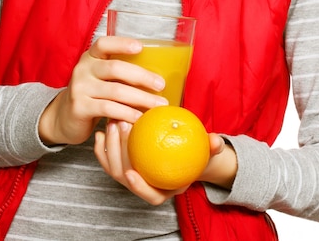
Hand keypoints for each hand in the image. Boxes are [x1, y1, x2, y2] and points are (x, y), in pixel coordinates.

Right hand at [38, 35, 167, 145]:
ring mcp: (80, 88)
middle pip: (115, 68)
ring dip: (141, 98)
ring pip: (116, 91)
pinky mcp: (80, 107)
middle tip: (160, 85)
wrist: (64, 118)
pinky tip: (140, 118)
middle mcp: (83, 69)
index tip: (140, 47)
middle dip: (142, 76)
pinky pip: (109, 109)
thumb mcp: (100, 78)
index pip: (103, 44)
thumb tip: (155, 75)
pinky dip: (128, 113)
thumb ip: (118, 73)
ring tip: (158, 106)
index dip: (121, 43)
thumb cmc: (91, 95)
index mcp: (90, 57)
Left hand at [94, 119, 231, 204]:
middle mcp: (146, 186)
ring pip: (114, 168)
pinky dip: (102, 147)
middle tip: (121, 126)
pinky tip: (101, 130)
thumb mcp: (207, 150)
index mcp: (166, 189)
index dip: (139, 188)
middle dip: (119, 155)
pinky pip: (108, 159)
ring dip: (109, 147)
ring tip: (113, 123)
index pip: (151, 196)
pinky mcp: (122, 164)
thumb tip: (216, 141)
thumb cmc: (196, 152)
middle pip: (126, 178)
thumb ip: (212, 147)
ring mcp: (132, 176)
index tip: (131, 172)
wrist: (184, 151)